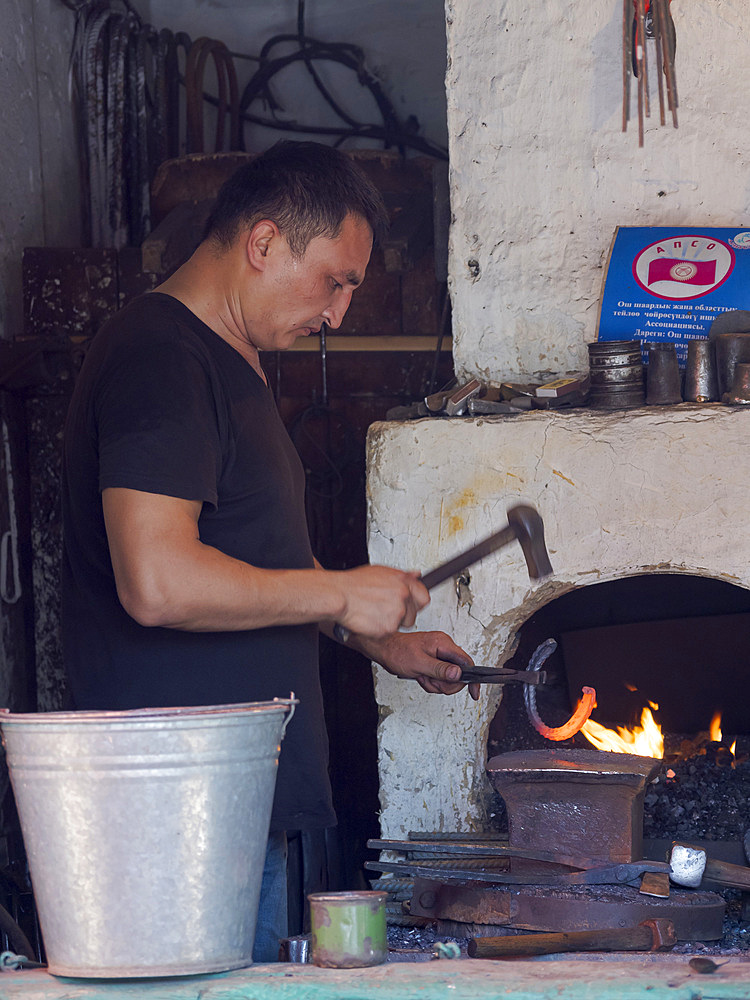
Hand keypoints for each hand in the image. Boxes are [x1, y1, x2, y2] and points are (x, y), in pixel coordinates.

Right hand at [332, 565, 428, 638]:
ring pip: (402, 624)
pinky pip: (389, 632)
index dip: (415, 603)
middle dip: (403, 615)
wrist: (338, 595)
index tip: (410, 605)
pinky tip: (370, 619)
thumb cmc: (353, 584)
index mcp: (403, 580)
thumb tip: (416, 575)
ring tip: (375, 613)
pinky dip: (380, 629)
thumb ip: (401, 576)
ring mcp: (397, 612)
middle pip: (414, 613)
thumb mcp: (380, 572)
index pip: (424, 595)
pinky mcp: (389, 627)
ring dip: (391, 622)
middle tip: (387, 611)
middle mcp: (403, 595)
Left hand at [361, 630, 479, 700]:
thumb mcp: (419, 663)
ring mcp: (439, 655)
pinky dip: (430, 682)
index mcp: (443, 644)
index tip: (474, 693)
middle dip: (444, 683)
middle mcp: (444, 648)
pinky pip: (439, 678)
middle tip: (431, 681)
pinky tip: (420, 677)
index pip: (466, 662)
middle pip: (458, 673)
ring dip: (435, 683)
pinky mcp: (433, 662)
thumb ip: (440, 669)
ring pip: (448, 678)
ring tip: (422, 677)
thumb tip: (458, 674)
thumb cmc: (397, 652)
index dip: (472, 678)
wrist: (383, 650)